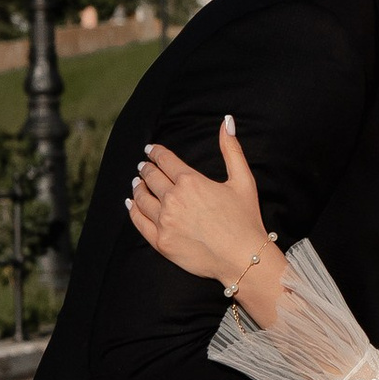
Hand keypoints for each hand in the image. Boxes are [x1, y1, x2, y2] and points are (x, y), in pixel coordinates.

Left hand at [128, 125, 273, 302]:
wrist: (242, 258)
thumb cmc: (246, 219)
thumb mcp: (243, 180)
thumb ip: (231, 149)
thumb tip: (227, 120)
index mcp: (190, 181)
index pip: (165, 160)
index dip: (156, 152)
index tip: (150, 149)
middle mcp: (173, 199)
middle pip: (151, 177)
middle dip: (146, 168)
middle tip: (143, 166)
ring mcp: (164, 221)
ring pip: (142, 198)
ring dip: (138, 187)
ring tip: (137, 182)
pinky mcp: (161, 242)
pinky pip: (139, 221)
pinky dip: (133, 210)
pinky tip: (132, 204)